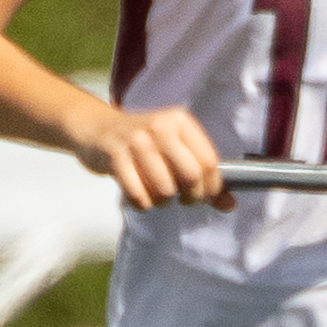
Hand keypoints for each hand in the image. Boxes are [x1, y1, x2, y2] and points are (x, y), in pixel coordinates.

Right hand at [89, 99, 229, 211]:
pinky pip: (138, 195)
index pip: (209, 161)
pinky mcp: (114, 155)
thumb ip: (203, 175)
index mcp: (181, 121)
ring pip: (164, 190)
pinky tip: (140, 196)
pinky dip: (142, 204)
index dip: (212, 187)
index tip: (205, 196)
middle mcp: (160, 127)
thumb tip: (230, 205)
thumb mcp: (175, 148)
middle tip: (183, 199)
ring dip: (163, 202)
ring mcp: (136, 140)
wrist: (97, 128)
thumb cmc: (143, 143)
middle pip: (191, 176)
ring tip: (157, 194)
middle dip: (191, 197)